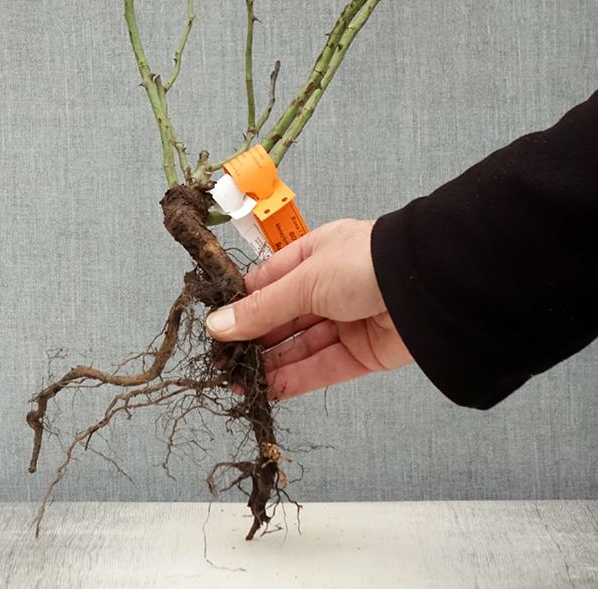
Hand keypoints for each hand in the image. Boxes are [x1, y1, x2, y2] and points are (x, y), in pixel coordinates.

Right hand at [205, 219, 412, 399]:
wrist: (431, 286)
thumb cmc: (365, 264)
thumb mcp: (303, 281)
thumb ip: (262, 309)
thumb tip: (218, 325)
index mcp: (312, 256)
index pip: (267, 284)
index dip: (242, 306)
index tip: (216, 329)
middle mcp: (328, 287)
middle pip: (282, 318)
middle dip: (254, 341)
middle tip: (223, 365)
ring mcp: (346, 320)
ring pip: (301, 346)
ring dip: (270, 365)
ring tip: (239, 384)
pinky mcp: (364, 353)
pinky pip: (323, 367)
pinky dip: (296, 379)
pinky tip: (269, 390)